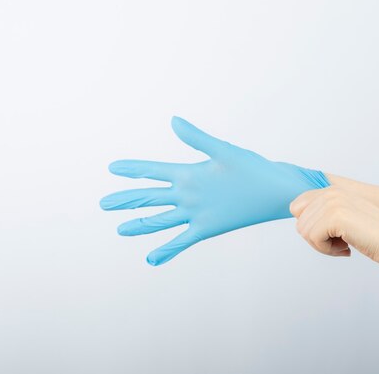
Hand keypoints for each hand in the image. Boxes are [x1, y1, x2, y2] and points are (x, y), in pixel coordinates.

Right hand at [101, 117, 328, 265]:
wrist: (274, 190)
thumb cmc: (251, 167)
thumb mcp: (222, 150)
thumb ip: (196, 138)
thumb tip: (173, 120)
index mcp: (188, 173)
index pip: (152, 171)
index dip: (132, 169)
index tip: (112, 167)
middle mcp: (187, 194)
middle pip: (149, 197)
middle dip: (125, 200)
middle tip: (103, 203)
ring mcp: (195, 212)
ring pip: (159, 220)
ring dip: (139, 225)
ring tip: (120, 229)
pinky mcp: (207, 228)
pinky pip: (182, 241)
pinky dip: (166, 250)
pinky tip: (152, 260)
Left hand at [290, 186, 378, 264]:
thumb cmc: (374, 234)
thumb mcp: (345, 217)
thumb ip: (324, 214)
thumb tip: (300, 224)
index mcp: (331, 190)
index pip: (296, 206)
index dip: (308, 226)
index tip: (328, 234)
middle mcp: (330, 192)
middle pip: (299, 223)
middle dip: (316, 239)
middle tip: (338, 244)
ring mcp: (332, 202)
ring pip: (304, 232)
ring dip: (323, 246)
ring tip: (344, 245)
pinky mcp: (335, 216)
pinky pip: (313, 239)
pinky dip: (327, 250)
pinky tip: (346, 248)